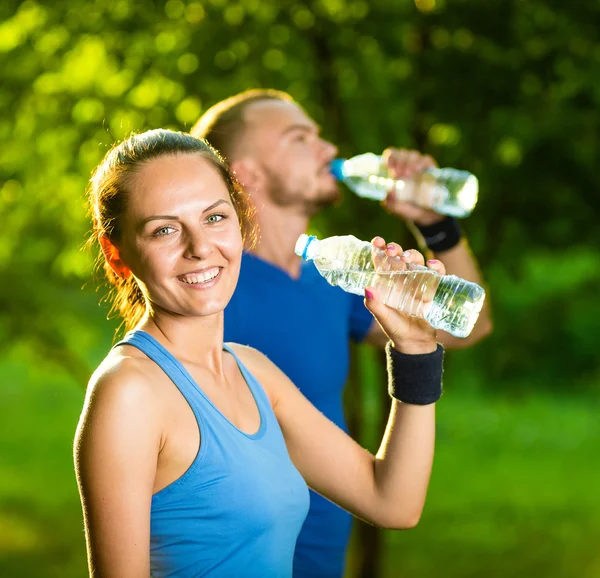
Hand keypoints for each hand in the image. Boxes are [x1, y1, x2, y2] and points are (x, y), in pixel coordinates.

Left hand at [364, 237, 444, 353]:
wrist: (415, 342)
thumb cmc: (396, 329)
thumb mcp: (383, 317)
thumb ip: (374, 305)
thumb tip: (367, 288)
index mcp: (387, 283)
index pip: (383, 262)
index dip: (380, 250)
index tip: (377, 241)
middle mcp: (402, 279)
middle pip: (400, 257)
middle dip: (396, 249)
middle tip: (392, 249)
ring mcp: (418, 282)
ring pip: (417, 261)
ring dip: (413, 255)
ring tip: (408, 258)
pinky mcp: (433, 288)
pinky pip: (436, 273)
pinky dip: (436, 266)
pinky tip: (432, 265)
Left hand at [381, 147, 444, 225]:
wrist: (432, 216)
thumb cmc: (413, 210)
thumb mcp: (402, 211)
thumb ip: (393, 205)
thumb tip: (388, 194)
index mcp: (396, 172)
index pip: (391, 156)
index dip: (389, 158)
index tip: (389, 167)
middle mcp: (407, 166)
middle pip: (401, 153)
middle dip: (398, 161)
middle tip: (398, 174)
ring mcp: (419, 166)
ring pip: (412, 154)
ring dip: (408, 162)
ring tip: (408, 174)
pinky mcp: (431, 168)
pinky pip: (426, 159)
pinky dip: (420, 162)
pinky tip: (418, 170)